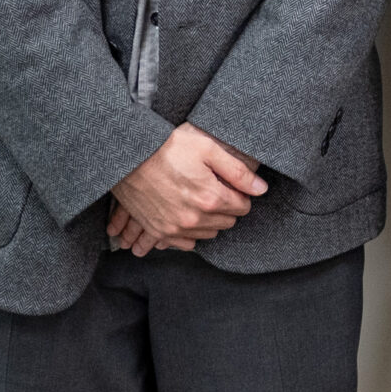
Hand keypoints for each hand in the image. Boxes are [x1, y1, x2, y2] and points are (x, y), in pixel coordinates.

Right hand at [106, 123, 267, 255]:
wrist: (129, 156)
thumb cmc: (168, 147)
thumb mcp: (207, 148)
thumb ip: (237, 171)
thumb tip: (261, 189)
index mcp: (210, 198)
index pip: (242, 207)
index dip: (240, 194)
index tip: (231, 185)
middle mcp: (194, 219)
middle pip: (227, 222)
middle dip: (227, 207)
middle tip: (215, 189)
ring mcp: (175, 228)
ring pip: (209, 234)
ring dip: (210, 220)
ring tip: (200, 199)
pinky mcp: (159, 231)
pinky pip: (186, 243)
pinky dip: (190, 233)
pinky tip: (187, 215)